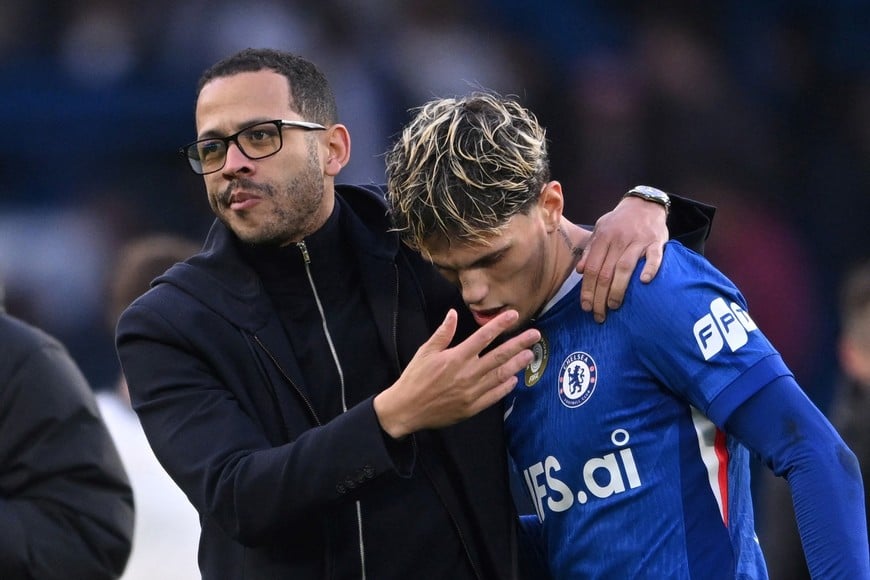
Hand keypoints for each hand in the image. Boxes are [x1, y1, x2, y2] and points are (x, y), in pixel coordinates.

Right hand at [374, 309, 539, 438]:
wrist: (406, 409)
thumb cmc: (414, 378)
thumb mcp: (425, 352)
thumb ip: (443, 333)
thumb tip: (453, 313)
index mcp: (456, 357)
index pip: (483, 337)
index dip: (500, 324)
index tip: (513, 315)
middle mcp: (467, 373)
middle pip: (499, 355)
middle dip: (519, 344)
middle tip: (535, 335)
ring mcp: (471, 392)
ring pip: (500, 375)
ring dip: (517, 364)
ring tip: (530, 355)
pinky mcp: (472, 407)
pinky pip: (494, 395)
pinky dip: (505, 387)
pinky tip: (514, 379)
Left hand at [576, 195, 667, 321]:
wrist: (644, 203)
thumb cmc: (619, 222)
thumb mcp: (600, 230)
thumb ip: (590, 250)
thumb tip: (580, 271)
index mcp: (603, 238)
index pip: (592, 268)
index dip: (587, 289)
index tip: (586, 307)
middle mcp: (619, 240)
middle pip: (606, 273)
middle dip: (600, 297)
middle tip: (599, 315)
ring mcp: (638, 241)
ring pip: (625, 268)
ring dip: (618, 290)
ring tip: (614, 306)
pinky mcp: (656, 242)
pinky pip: (654, 257)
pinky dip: (650, 269)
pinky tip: (644, 283)